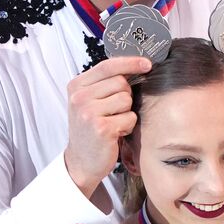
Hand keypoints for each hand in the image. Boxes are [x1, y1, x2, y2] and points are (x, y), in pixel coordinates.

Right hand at [64, 55, 151, 197]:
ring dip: (126, 112)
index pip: (107, 65)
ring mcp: (89, 113)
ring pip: (126, 100)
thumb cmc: (90, 130)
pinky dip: (127, 126)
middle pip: (121, 82)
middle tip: (114, 112)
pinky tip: (115, 133)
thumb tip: (136, 65)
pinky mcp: (102, 128)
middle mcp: (80, 97)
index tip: (146, 63)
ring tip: (113, 123)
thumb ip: (105, 84)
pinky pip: (130, 118)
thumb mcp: (89, 102)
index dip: (130, 62)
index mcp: (76, 86)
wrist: (81, 161)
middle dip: (125, 96)